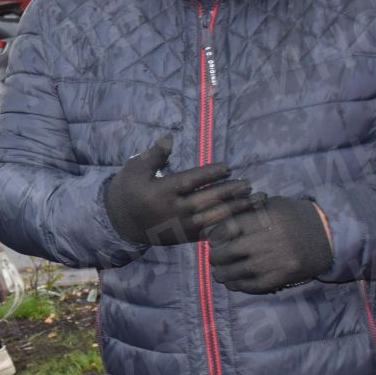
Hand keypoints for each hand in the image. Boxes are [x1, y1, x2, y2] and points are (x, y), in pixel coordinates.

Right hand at [104, 135, 253, 245]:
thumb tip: (170, 137)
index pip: (191, 180)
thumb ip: (154, 154)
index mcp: (161, 191)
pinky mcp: (186, 237)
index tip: (227, 167)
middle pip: (207, 200)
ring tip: (253, 200)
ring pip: (214, 217)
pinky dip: (230, 225)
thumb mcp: (135, 168)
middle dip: (229, 191)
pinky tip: (245, 218)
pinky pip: (212, 231)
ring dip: (236, 209)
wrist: (122, 223)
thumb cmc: (130, 189)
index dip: (211, 173)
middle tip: (247, 183)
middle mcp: (173, 210)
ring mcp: (181, 226)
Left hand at [206, 194, 334, 293]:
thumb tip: (216, 220)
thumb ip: (246, 211)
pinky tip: (234, 283)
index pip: (226, 229)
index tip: (211, 239)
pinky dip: (240, 286)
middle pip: (227, 252)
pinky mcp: (282, 277)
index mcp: (264, 219)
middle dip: (215, 256)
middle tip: (213, 257)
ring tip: (219, 273)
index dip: (214, 236)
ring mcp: (275, 261)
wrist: (328, 234)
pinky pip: (254, 285)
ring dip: (223, 274)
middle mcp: (268, 241)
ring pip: (237, 272)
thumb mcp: (272, 204)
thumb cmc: (295, 216)